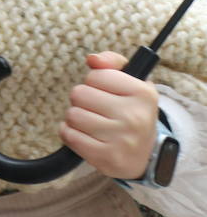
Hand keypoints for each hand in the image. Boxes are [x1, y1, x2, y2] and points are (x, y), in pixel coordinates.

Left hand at [60, 51, 158, 179]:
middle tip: (98, 109)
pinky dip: (70, 134)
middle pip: (79, 94)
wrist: (145, 156)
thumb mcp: (132, 83)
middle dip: (83, 100)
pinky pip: (69, 136)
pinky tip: (85, 135)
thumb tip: (92, 59)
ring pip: (72, 115)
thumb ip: (112, 62)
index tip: (107, 92)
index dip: (95, 82)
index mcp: (143, 94)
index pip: (96, 75)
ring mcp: (121, 139)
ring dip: (76, 117)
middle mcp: (134, 117)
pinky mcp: (106, 157)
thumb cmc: (132, 112)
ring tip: (93, 123)